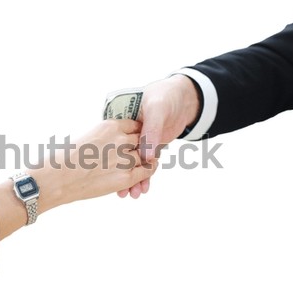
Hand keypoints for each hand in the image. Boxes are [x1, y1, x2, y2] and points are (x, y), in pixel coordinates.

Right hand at [32, 119, 157, 209]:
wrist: (58, 177)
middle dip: (144, 144)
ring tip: (147, 160)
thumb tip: (118, 141)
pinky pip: (146, 170)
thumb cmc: (67, 158)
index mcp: (110, 126)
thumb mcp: (89, 136)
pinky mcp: (125, 177)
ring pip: (145, 155)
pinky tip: (150, 168)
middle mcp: (120, 140)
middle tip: (146, 149)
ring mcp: (124, 159)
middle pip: (142, 139)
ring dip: (147, 157)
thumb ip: (107, 137)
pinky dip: (150, 169)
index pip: (135, 125)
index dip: (138, 132)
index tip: (139, 137)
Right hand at [117, 74, 199, 197]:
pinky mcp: (150, 148)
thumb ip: (151, 131)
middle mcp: (127, 134)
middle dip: (120, 174)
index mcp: (122, 120)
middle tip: (120, 190)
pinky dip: (144, 177)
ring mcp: (138, 142)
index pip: (114, 141)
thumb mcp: (157, 110)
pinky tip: (142, 189)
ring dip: (132, 180)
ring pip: (133, 163)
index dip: (111, 157)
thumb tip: (146, 156)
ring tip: (131, 194)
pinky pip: (145, 164)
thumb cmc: (165, 98)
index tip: (110, 173)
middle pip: (122, 157)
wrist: (183, 100)